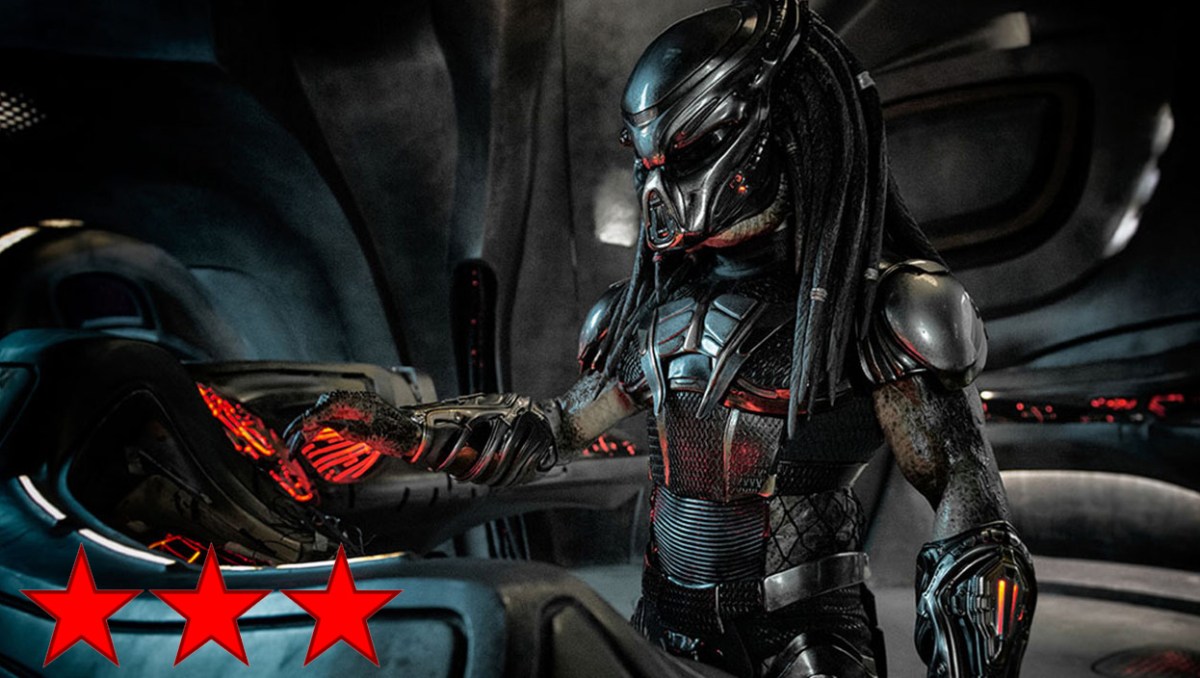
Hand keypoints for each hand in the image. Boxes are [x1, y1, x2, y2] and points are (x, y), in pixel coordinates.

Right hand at [282, 390, 420, 459]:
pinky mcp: (353, 416)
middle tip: (291, 442)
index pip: (328, 405)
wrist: (414, 434)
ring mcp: (353, 408)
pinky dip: (318, 427)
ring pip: (323, 413)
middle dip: (304, 424)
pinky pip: (330, 418)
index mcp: (359, 402)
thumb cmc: (399, 433)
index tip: (298, 430)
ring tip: (296, 444)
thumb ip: (351, 430)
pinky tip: (310, 437)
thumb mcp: (375, 435)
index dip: (310, 417)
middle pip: (321, 408)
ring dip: (309, 427)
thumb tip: (330, 426)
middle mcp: (354, 401)